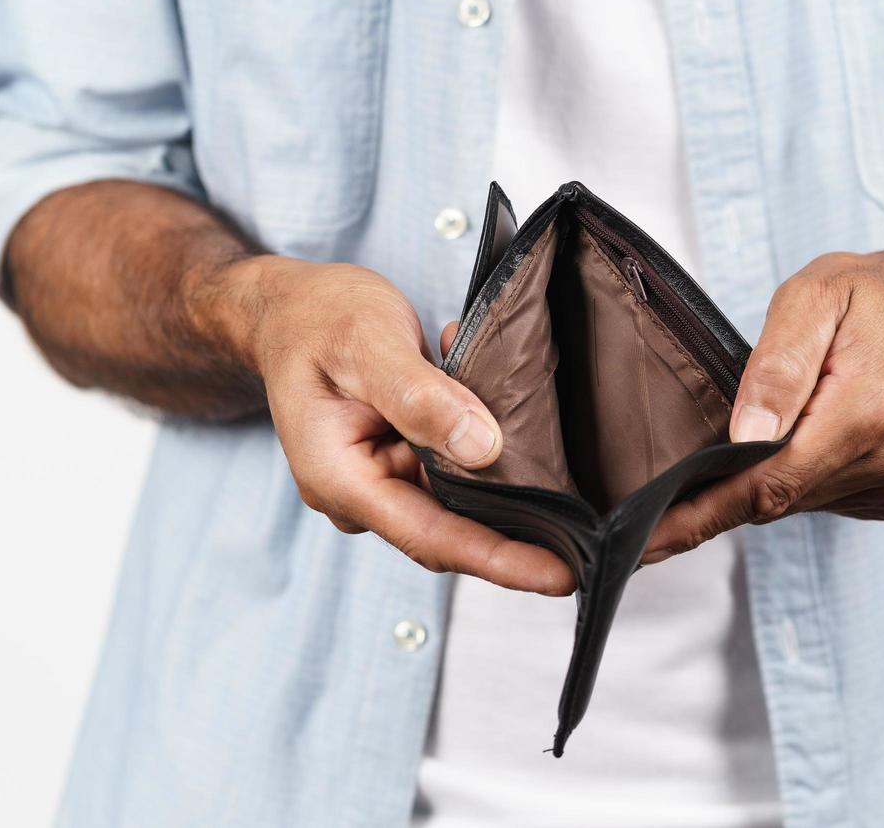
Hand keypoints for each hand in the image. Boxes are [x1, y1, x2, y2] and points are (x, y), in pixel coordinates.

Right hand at [214, 256, 575, 594]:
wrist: (289, 308)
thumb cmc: (318, 319)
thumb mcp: (368, 342)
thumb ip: (420, 397)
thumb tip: (482, 447)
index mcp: (340, 478)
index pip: (431, 536)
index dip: (499, 560)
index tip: (562, 575)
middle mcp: (360, 492)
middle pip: (451, 531)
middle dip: (519, 537)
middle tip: (594, 537)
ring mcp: (379, 480)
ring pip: (459, 499)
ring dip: (506, 478)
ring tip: (564, 469)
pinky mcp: (399, 461)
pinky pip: (454, 469)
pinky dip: (486, 445)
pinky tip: (509, 411)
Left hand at [641, 237, 883, 562]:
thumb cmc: (880, 295)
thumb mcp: (817, 295)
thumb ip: (777, 364)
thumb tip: (743, 437)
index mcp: (872, 410)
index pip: (766, 482)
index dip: (701, 514)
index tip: (647, 544)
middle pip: (779, 497)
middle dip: (725, 488)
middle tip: (677, 475)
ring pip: (802, 502)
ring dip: (773, 474)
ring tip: (781, 417)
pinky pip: (831, 500)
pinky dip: (807, 475)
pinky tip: (817, 433)